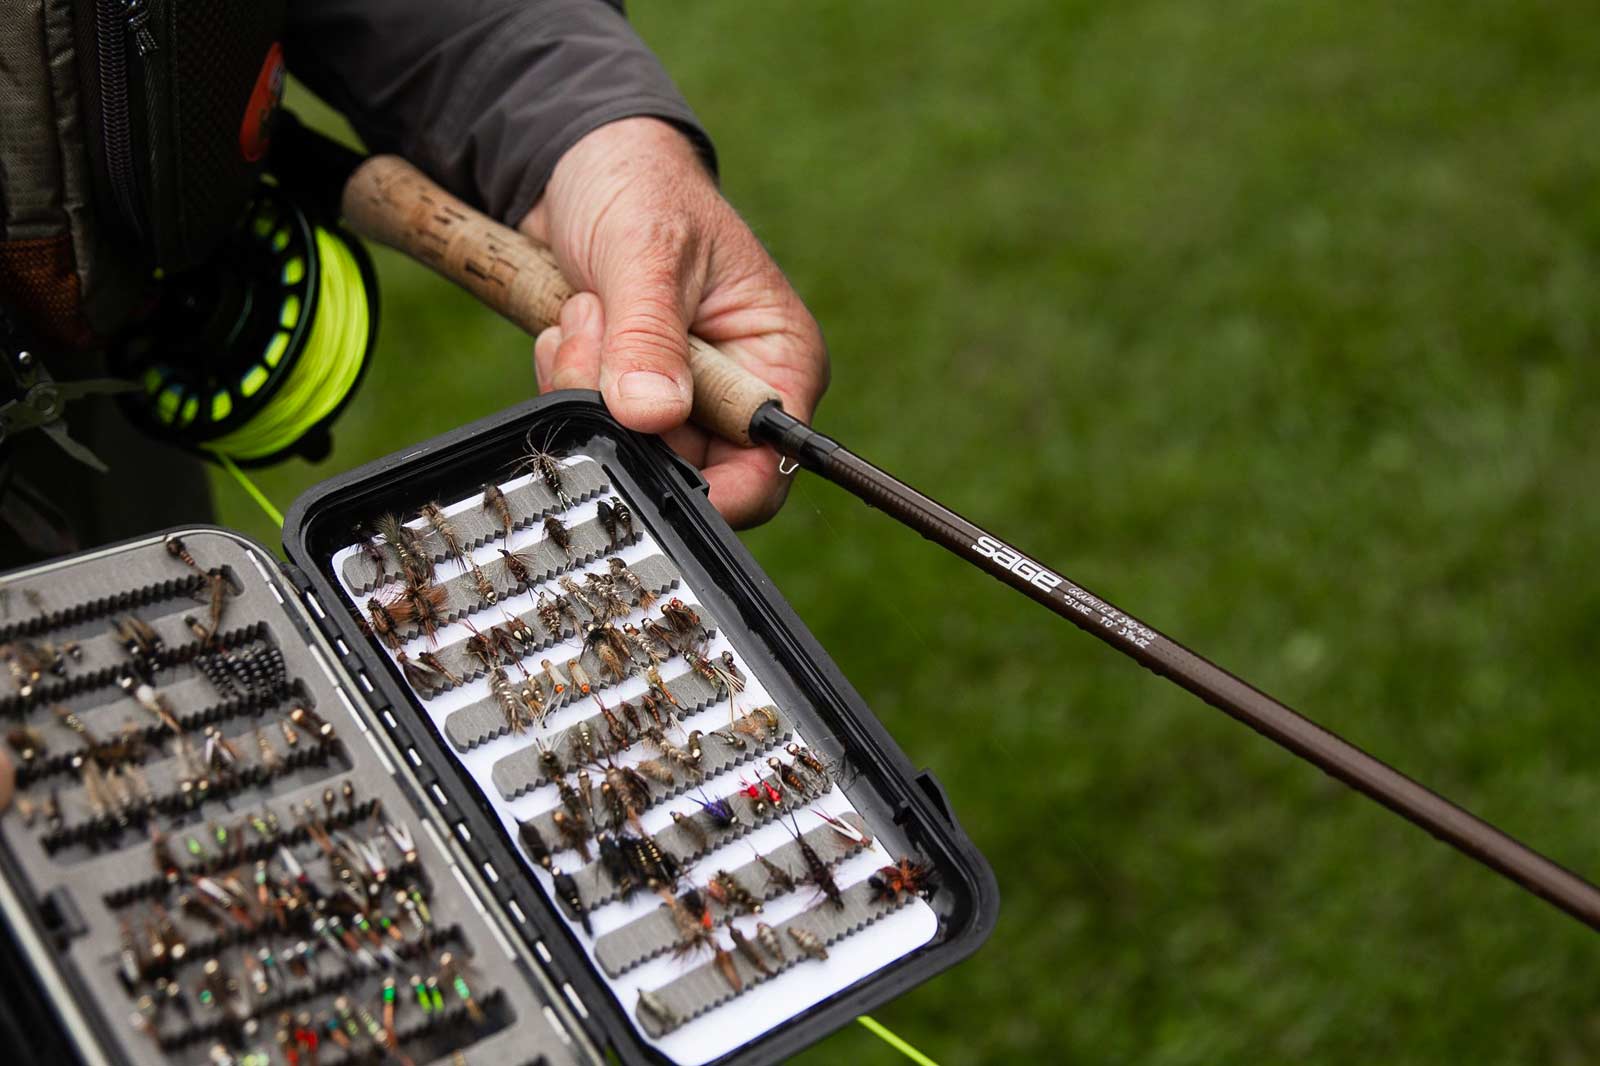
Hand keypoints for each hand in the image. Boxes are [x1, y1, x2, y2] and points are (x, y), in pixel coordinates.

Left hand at [519, 117, 828, 527]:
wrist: (580, 164)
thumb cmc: (640, 186)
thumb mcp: (649, 251)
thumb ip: (650, 335)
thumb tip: (652, 414)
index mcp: (779, 359)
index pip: (767, 468)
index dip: (713, 487)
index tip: (646, 465)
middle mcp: (739, 389)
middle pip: (688, 466)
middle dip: (626, 415)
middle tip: (592, 336)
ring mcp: (682, 396)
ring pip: (632, 447)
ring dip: (588, 386)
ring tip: (586, 308)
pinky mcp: (631, 392)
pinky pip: (595, 424)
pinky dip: (568, 380)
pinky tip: (573, 320)